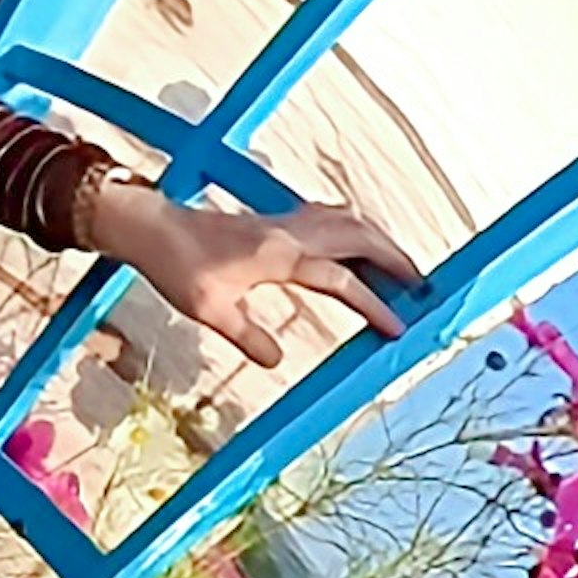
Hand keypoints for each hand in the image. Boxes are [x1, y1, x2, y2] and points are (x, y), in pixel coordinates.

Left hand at [90, 176, 417, 364]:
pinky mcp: (278, 219)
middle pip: (359, 238)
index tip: (399, 327)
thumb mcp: (210, 312)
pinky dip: (355, 228)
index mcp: (278, 256)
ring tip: (403, 267)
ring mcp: (285, 221)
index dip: (372, 304)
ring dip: (380, 240)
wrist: (152, 229)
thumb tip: (276, 361)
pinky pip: (330, 216)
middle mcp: (289, 232)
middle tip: (425, 287)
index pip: (339, 280)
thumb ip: (248, 336)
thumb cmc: (178, 268)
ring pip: (348, 221)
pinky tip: (361, 241)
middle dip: (396, 261)